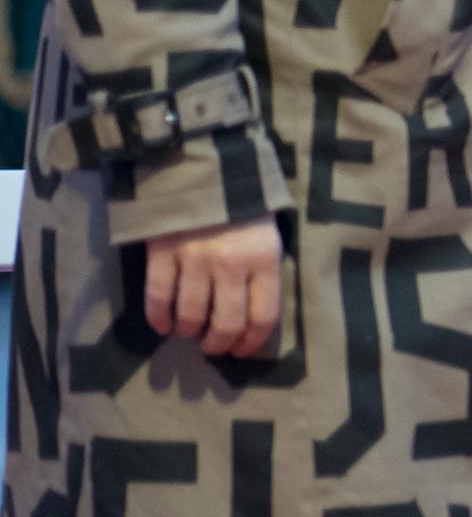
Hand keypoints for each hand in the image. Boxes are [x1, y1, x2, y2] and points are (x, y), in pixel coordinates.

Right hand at [143, 218, 283, 357]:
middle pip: (225, 323)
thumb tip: (252, 316)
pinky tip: (164, 325)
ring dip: (189, 332)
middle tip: (213, 345)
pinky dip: (159, 319)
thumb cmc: (244, 204)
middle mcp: (230, 264)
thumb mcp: (268, 234)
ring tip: (190, 331)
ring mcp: (193, 259)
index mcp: (265, 258)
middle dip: (218, 344)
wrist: (205, 166)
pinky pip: (158, 298)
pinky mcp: (162, 254)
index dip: (251, 342)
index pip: (263, 316)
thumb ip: (263, 271)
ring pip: (189, 316)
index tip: (241, 349)